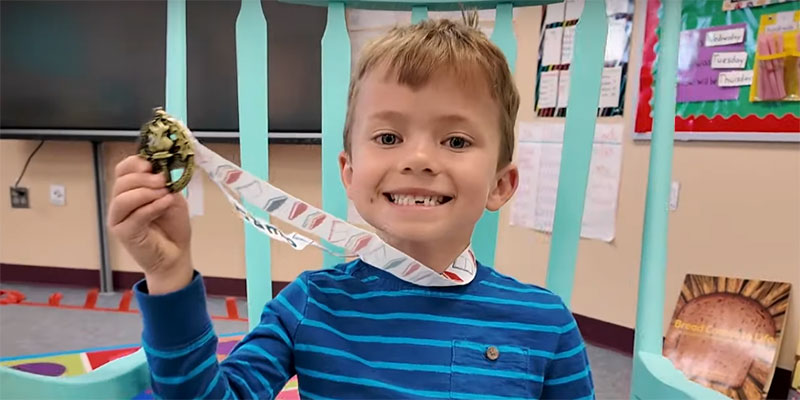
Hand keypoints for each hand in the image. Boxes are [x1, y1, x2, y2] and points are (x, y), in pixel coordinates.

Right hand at [107, 155, 192, 293]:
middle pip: (121, 182)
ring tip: (165, 193)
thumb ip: (165, 184)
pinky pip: (134, 216)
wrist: (176, 254)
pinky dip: (152, 206)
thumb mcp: (173, 197)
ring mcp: (119, 219)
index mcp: (130, 190)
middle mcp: (120, 203)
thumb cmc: (173, 226)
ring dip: (146, 191)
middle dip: (143, 178)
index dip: (135, 163)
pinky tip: (166, 202)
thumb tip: (161, 170)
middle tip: (163, 180)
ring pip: (123, 198)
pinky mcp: (124, 233)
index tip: (153, 164)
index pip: (122, 170)